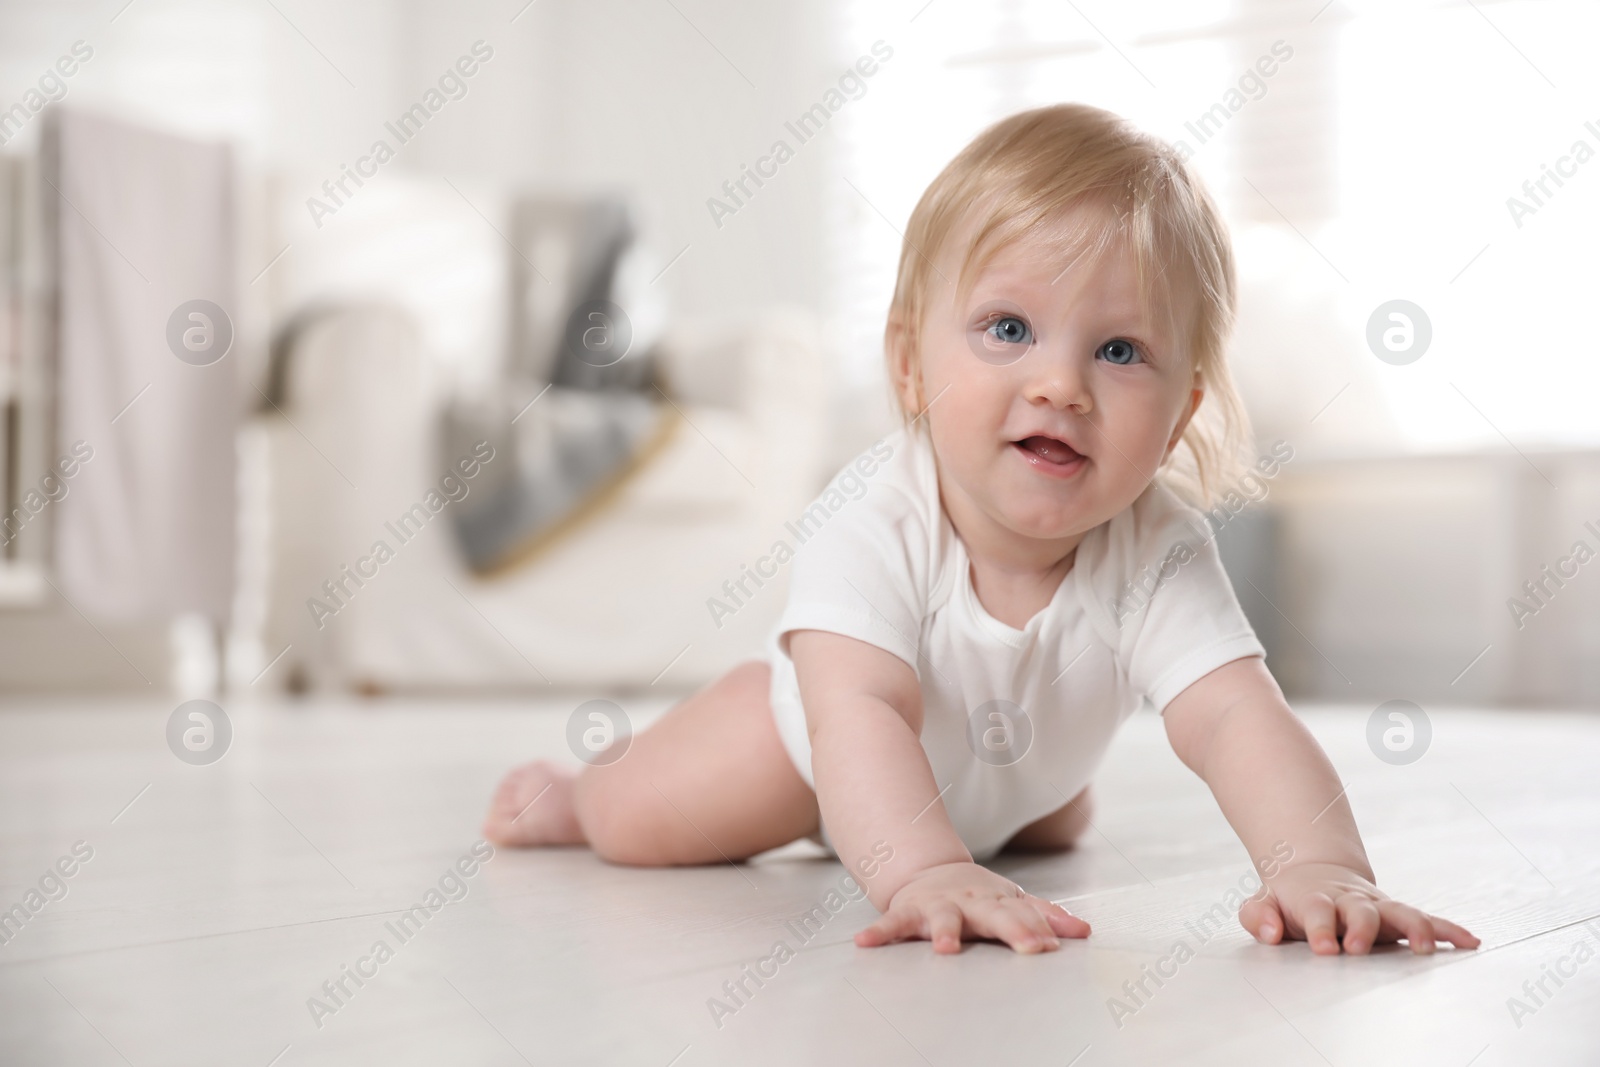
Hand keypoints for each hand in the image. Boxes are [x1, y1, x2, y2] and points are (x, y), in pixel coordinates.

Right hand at [855, 861, 1090, 953]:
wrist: (928, 872)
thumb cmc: (978, 896)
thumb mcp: (1012, 901)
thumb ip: (1045, 916)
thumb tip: (1085, 931)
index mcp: (997, 902)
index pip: (1024, 915)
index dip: (1038, 929)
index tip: (1052, 946)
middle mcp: (971, 903)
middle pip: (996, 916)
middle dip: (1014, 929)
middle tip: (1032, 947)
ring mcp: (938, 907)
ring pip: (944, 919)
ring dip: (945, 932)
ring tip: (947, 949)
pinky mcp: (908, 913)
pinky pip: (891, 925)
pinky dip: (878, 933)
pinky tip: (864, 944)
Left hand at [1241, 861, 1479, 954]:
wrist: (1314, 873)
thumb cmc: (1288, 899)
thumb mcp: (1263, 903)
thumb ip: (1259, 916)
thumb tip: (1271, 932)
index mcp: (1317, 899)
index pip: (1318, 912)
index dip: (1320, 928)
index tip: (1323, 948)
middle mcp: (1351, 901)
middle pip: (1361, 912)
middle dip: (1363, 930)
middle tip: (1358, 949)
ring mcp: (1377, 907)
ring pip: (1401, 913)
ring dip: (1415, 928)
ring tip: (1427, 947)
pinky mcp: (1398, 916)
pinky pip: (1427, 920)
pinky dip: (1449, 930)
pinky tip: (1470, 942)